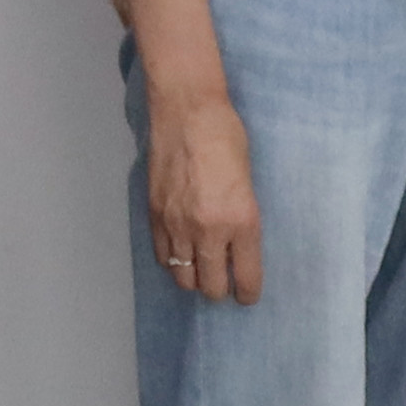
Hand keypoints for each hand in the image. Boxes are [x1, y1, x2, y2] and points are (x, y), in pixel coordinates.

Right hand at [144, 83, 261, 307]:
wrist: (186, 111)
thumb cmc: (226, 137)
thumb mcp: (249, 182)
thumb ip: (243, 218)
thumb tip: (237, 246)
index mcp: (242, 221)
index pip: (246, 279)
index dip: (248, 294)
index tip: (247, 295)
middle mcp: (210, 230)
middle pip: (212, 287)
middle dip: (220, 290)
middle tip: (224, 283)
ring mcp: (178, 225)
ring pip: (184, 277)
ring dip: (194, 279)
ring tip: (200, 270)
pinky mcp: (155, 215)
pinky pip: (161, 256)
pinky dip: (172, 261)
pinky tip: (180, 253)